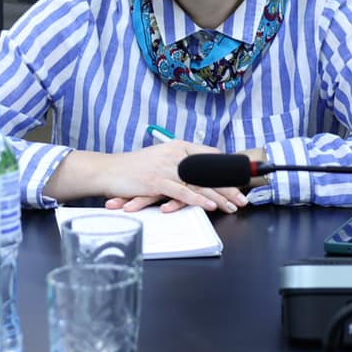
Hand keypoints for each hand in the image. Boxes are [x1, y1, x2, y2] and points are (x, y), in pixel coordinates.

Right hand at [47, 138, 245, 212]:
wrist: (108, 171)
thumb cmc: (133, 169)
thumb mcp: (159, 160)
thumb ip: (178, 164)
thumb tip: (197, 173)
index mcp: (177, 146)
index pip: (208, 155)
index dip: (226, 168)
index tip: (240, 180)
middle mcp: (174, 154)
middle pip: (207, 170)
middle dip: (228, 186)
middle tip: (243, 197)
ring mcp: (165, 167)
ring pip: (199, 182)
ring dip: (218, 196)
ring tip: (233, 205)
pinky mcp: (156, 181)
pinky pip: (182, 191)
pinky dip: (197, 198)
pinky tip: (209, 205)